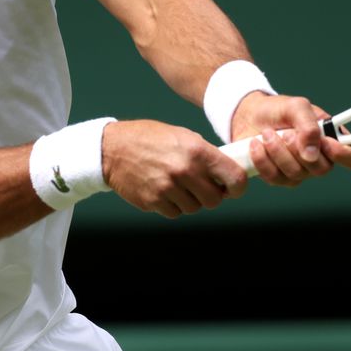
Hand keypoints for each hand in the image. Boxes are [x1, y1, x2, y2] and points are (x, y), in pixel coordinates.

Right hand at [102, 120, 248, 217]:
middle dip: (211, 195)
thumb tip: (227, 175)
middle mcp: (185, 171)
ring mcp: (168, 188)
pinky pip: (175, 213)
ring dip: (190, 200)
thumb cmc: (151, 139)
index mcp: (197, 151)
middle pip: (215, 200)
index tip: (233, 189)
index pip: (234, 177)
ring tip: (178, 185)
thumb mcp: (183, 137)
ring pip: (194, 208)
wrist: (113, 148)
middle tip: (201, 186)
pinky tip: (164, 190)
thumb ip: (206, 156)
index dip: (238, 187)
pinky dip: (172, 205)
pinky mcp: (153, 202)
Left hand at [230, 93, 350, 186]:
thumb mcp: (296, 106)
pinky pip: (275, 178)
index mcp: (331, 138)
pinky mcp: (279, 177)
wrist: (250, 116)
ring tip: (266, 133)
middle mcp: (319, 158)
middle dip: (299, 150)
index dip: (344, 155)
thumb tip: (312, 152)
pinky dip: (263, 160)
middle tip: (286, 133)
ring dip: (277, 152)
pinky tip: (257, 145)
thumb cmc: (278, 110)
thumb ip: (308, 125)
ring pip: (296, 175)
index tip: (326, 143)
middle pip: (322, 170)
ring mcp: (300, 170)